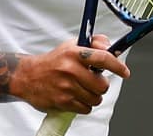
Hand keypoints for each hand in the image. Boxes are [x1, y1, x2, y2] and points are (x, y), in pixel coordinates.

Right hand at [10, 34, 129, 113]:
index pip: (103, 58)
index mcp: (74, 53)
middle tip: (93, 82)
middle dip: (101, 85)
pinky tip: (76, 97)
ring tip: (83, 89)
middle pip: (102, 85)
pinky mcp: (62, 102)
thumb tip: (110, 47)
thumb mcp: (71, 45)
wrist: (27, 77)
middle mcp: (70, 69)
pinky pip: (85, 109)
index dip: (117, 66)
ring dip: (93, 96)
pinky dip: (84, 105)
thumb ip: (93, 43)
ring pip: (95, 98)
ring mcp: (66, 87)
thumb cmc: (53, 61)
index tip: (125, 72)